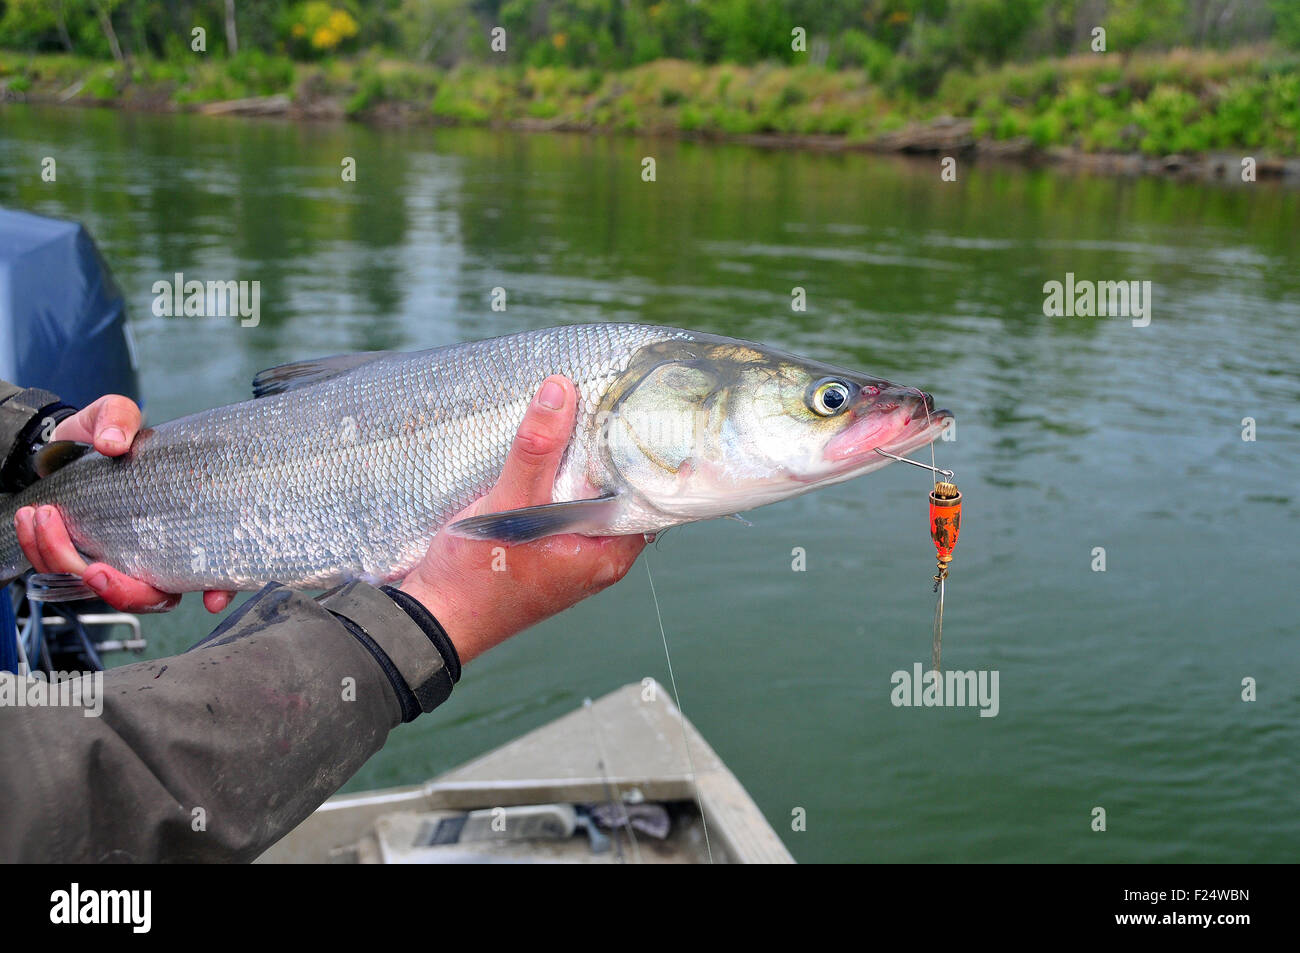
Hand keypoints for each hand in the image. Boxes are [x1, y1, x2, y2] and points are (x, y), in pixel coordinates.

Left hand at [14, 394, 235, 613]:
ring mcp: (117, 560)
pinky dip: (41, 549)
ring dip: (65, 560)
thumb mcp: (114, 414)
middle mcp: (154, 552)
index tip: (213, 600)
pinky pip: (61, 571)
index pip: (213, 566)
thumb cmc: (103, 432)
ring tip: (43, 515)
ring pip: (99, 588)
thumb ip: (119, 420)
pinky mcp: (80, 558)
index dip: (220, 588)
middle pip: (153, 597)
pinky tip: (32, 518)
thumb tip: (113, 443)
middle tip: (96, 570)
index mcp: (181, 522)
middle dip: (122, 592)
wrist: (62, 442)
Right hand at [401, 376, 645, 663]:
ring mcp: (568, 555)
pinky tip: (540, 451)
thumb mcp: (508, 506)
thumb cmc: (474, 581)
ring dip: (573, 463)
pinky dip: (551, 480)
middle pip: (612, 490)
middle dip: (602, 450)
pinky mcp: (541, 551)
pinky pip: (558, 506)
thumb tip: (561, 392)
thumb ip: (537, 450)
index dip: (638, 451)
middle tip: (597, 400)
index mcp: (608, 553)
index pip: (645, 492)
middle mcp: (597, 557)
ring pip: (583, 497)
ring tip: (569, 413)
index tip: (630, 409)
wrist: (429, 622)